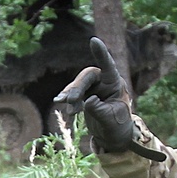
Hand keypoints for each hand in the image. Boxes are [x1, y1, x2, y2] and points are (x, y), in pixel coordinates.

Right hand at [55, 38, 154, 158]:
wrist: (112, 136)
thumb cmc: (117, 126)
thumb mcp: (111, 120)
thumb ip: (100, 111)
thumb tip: (89, 101)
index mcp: (115, 83)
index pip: (108, 66)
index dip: (101, 53)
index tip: (93, 41)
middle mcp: (103, 82)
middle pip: (87, 77)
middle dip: (77, 87)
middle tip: (70, 100)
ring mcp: (92, 88)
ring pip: (77, 85)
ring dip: (70, 95)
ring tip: (66, 108)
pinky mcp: (83, 95)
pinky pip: (72, 93)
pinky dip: (67, 99)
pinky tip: (59, 102)